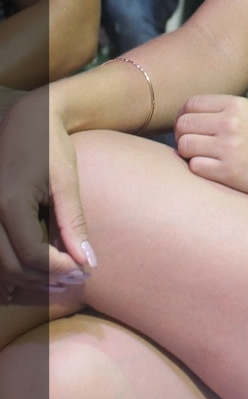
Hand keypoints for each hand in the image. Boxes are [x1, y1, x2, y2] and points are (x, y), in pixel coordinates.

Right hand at [0, 88, 95, 293]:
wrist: (27, 118)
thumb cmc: (50, 145)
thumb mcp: (66, 182)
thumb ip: (73, 224)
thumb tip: (88, 263)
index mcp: (8, 204)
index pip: (32, 255)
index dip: (59, 269)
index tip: (84, 270)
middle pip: (11, 267)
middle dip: (45, 280)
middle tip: (76, 279)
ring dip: (27, 280)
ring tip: (60, 280)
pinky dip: (8, 271)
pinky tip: (31, 277)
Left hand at [175, 94, 247, 199]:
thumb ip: (223, 113)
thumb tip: (187, 118)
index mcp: (236, 104)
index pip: (191, 104)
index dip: (186, 116)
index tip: (192, 128)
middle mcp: (230, 122)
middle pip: (183, 124)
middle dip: (183, 136)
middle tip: (195, 146)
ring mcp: (228, 147)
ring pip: (184, 146)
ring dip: (189, 154)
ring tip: (204, 158)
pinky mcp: (228, 172)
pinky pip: (194, 167)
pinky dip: (200, 170)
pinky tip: (215, 170)